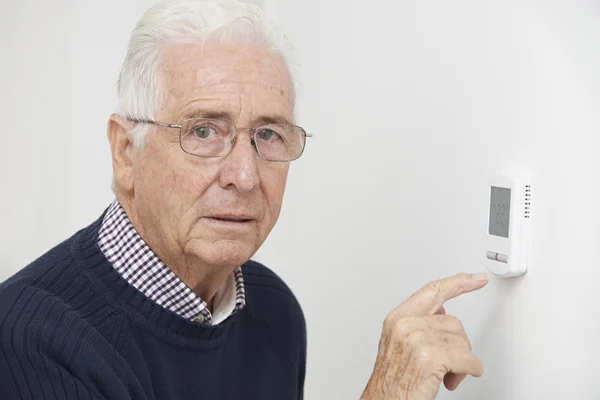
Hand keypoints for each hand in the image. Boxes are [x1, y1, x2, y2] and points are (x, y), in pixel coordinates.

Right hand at [361, 273, 488, 399]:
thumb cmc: (392, 381)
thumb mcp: (399, 345)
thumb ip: (418, 325)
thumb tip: (442, 313)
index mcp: (397, 319)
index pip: (432, 291)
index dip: (458, 282)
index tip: (476, 279)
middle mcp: (405, 326)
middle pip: (453, 322)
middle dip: (458, 345)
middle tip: (450, 363)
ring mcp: (416, 340)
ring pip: (461, 341)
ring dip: (462, 362)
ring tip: (447, 374)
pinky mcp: (430, 358)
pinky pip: (467, 359)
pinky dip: (470, 370)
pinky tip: (457, 378)